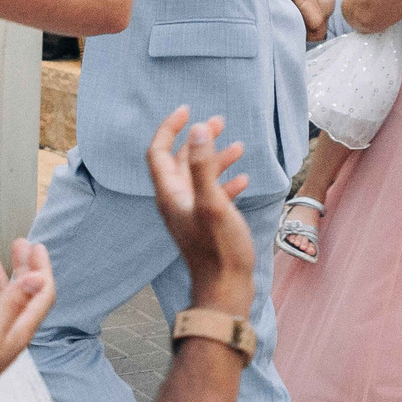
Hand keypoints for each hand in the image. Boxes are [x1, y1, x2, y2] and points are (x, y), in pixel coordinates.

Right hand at [0, 239, 56, 401]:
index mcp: (17, 332)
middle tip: (20, 245)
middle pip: (26, 297)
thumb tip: (36, 279)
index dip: (42, 268)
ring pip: (5, 307)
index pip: (41, 295)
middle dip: (25, 268)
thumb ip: (11, 305)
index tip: (37, 246)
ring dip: (3, 283)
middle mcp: (9, 337)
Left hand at [144, 106, 254, 316]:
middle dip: (198, 139)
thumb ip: (204, 165)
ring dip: (216, 158)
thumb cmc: (218, 250)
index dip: (169, 128)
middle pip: (180, 161)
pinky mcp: (206, 225)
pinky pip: (213, 196)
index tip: (187, 110)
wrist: (225, 291)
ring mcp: (190, 214)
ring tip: (238, 145)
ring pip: (199, 177)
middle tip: (219, 121)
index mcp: (170, 195)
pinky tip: (244, 178)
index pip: (158, 152)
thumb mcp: (212, 202)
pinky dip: (226, 182)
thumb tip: (197, 129)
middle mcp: (175, 202)